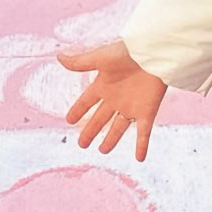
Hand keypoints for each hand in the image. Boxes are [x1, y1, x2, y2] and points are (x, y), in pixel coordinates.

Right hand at [58, 41, 167, 161]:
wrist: (153, 54)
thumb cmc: (126, 53)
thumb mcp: (100, 58)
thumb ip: (80, 62)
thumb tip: (58, 57)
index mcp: (103, 86)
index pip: (86, 102)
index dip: (78, 110)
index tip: (69, 120)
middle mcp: (115, 99)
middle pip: (100, 119)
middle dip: (91, 131)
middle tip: (82, 144)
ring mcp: (131, 107)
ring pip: (118, 128)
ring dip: (111, 140)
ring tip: (103, 151)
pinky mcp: (146, 112)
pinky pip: (143, 133)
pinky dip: (141, 146)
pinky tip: (140, 159)